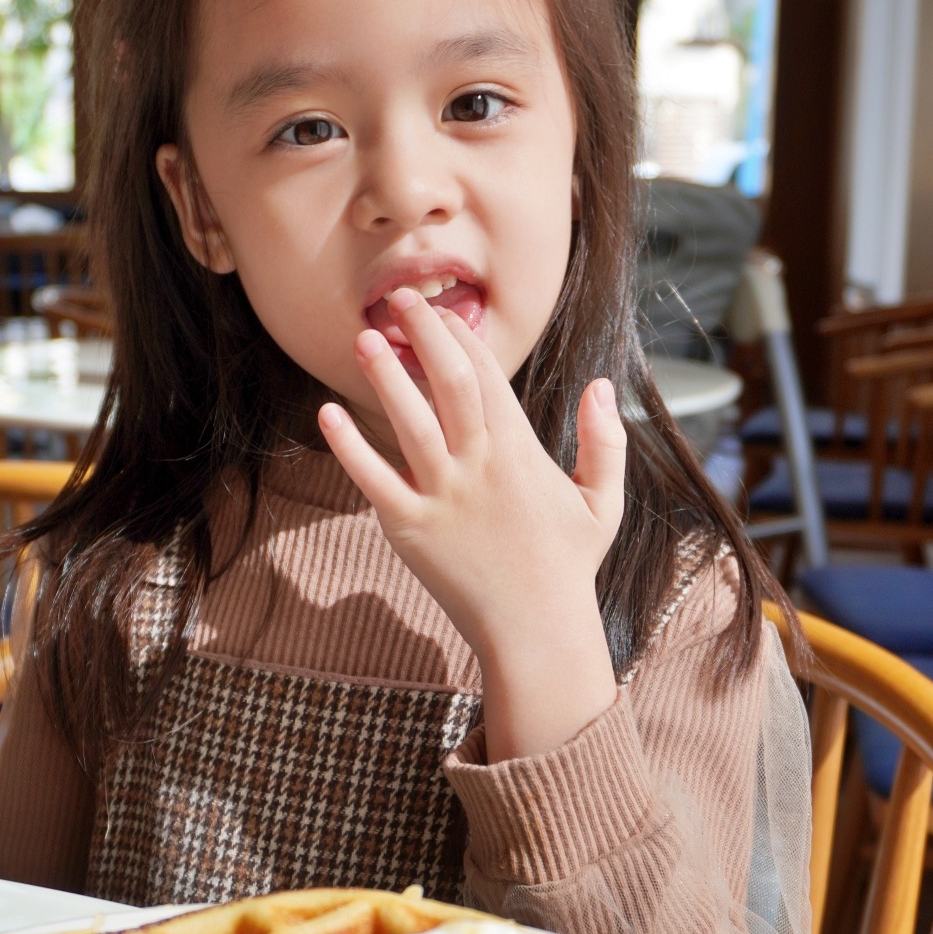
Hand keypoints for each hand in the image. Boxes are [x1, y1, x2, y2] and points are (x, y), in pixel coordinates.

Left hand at [318, 287, 626, 761]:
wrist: (536, 632)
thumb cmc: (567, 567)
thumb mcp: (601, 501)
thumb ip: (604, 441)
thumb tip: (602, 386)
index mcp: (521, 452)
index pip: (487, 376)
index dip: (462, 337)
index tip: (442, 311)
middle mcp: (480, 467)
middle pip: (448, 383)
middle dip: (423, 334)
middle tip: (398, 300)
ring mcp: (443, 498)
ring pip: (408, 423)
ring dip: (385, 376)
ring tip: (363, 338)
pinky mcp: (410, 529)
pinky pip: (374, 479)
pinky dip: (349, 446)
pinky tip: (328, 414)